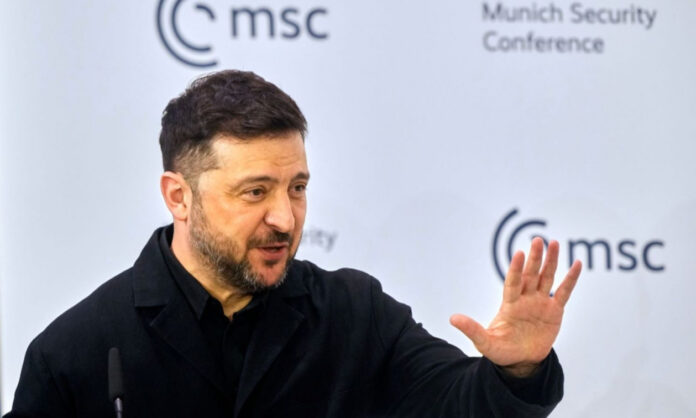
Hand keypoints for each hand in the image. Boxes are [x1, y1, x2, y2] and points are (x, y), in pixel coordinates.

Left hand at [450, 237, 580, 376]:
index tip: (519, 254)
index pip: (513, 283)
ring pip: (546, 278)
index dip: (516, 269)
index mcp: (509, 304)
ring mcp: (540, 303)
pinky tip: (576, 264)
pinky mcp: (555, 311)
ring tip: (553, 243)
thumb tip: (452, 319)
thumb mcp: (485, 343)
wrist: (521, 361)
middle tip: (538, 240)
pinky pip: (564, 292)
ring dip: (551, 261)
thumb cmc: (501, 350)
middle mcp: (525, 299)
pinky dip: (570, 279)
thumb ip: (472, 330)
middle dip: (534, 258)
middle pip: (531, 275)